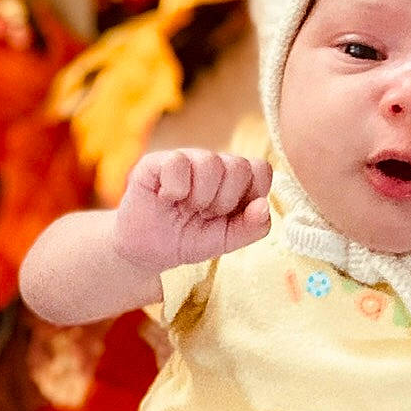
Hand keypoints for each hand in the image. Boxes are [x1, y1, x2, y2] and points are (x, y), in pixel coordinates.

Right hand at [113, 147, 271, 269]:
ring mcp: (186, 159)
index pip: (260, 169)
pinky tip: (166, 199)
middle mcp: (212, 164)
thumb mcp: (225, 241)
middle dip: (224, 201)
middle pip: (239, 166)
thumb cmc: (187, 240)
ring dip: (200, 196)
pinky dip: (175, 189)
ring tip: (186, 208)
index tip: (232, 214)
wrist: (147, 252)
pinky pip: (178, 162)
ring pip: (211, 162)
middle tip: (204, 214)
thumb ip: (251, 228)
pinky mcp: (157, 161)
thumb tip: (263, 206)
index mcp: (234, 180)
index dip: (252, 193)